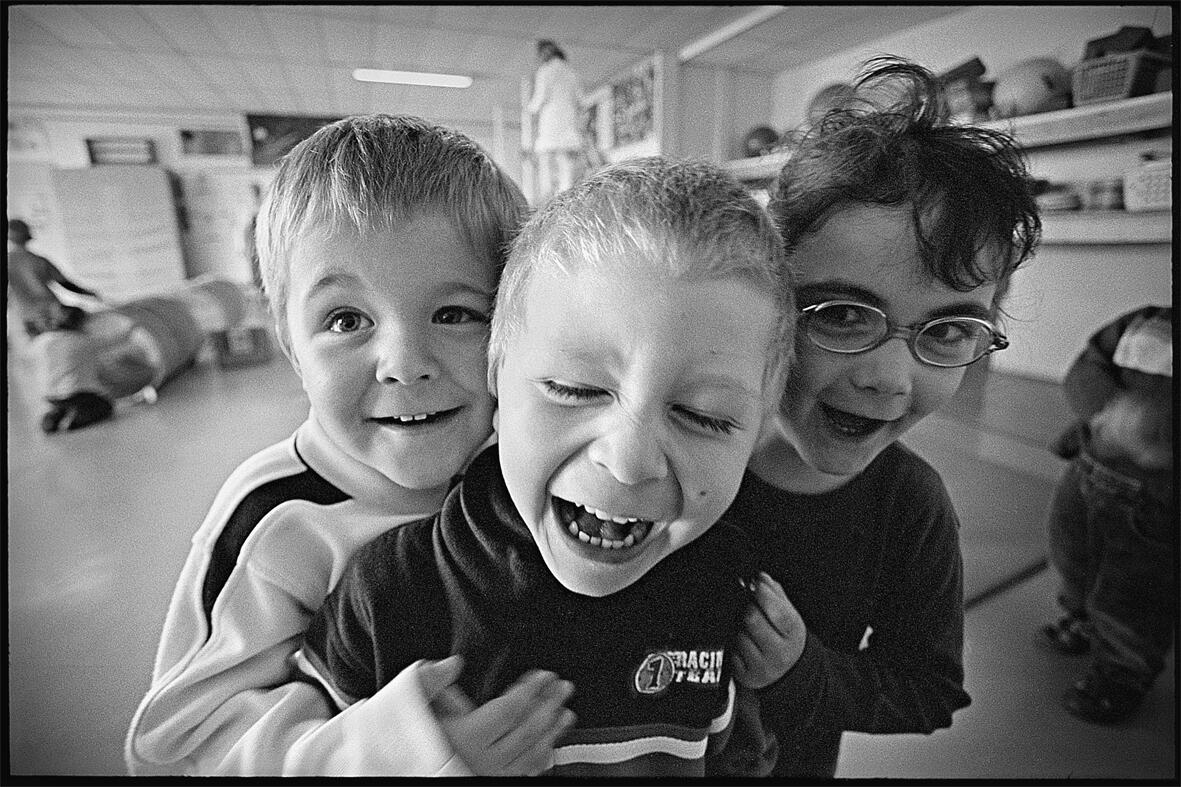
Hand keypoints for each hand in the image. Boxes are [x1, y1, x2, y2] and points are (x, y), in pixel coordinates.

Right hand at [418, 656, 575, 775]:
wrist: (395, 770)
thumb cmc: (405, 740)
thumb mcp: (411, 704)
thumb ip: (432, 681)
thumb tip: (453, 664)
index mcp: (465, 737)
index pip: (509, 710)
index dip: (531, 691)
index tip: (545, 676)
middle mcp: (480, 761)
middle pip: (527, 731)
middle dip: (549, 706)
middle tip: (564, 688)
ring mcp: (488, 775)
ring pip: (530, 754)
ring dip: (552, 732)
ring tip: (566, 714)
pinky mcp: (490, 783)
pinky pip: (524, 772)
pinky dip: (541, 758)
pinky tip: (549, 747)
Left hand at [733, 572, 805, 689]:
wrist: (788, 672)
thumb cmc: (783, 637)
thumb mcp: (788, 615)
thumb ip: (776, 594)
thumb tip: (761, 578)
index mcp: (793, 633)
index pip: (778, 612)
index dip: (764, 594)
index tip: (756, 583)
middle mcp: (780, 653)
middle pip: (752, 619)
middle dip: (748, 609)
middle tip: (750, 608)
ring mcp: (764, 667)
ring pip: (739, 635)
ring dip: (739, 628)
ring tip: (748, 630)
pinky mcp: (747, 676)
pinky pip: (731, 652)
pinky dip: (734, 645)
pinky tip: (743, 645)